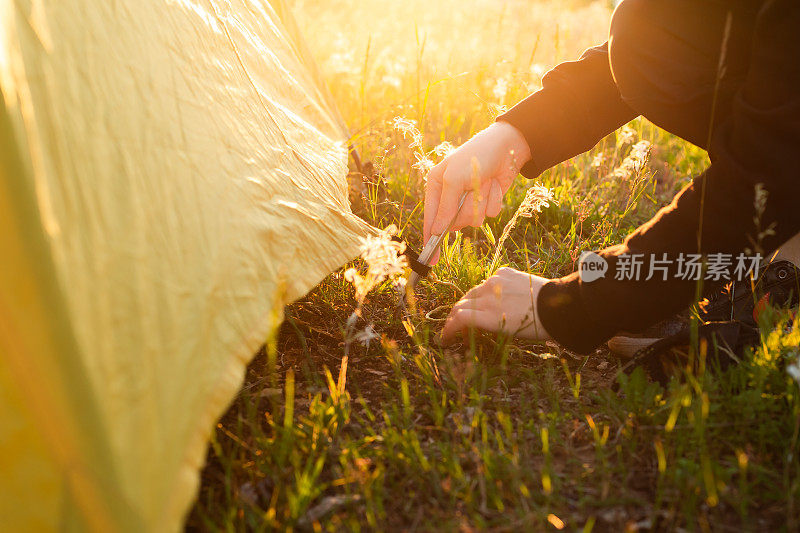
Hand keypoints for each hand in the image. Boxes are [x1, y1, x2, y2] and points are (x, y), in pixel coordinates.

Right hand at [423, 121, 530, 258]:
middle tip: (471, 191)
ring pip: (473, 220)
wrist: (508, 146)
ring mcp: (470, 200)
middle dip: (465, 209)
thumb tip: (436, 231)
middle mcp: (451, 195)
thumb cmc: (475, 156)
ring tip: (484, 182)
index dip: (430, 238)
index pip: (430, 217)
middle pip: (454, 222)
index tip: (431, 258)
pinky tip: (494, 184)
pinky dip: (493, 200)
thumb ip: (445, 206)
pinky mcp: (487, 202)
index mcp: (436, 185)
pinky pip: (489, 215)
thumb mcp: (454, 179)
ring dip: (481, 202)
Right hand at [441, 267, 551, 344]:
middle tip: (457, 330)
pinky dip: (488, 290)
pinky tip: (496, 298)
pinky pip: (489, 280)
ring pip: (473, 292)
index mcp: (489, 316)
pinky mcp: (505, 272)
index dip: (448, 329)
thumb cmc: (536, 327)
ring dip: (470, 304)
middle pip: (461, 304)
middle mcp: (488, 296)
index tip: (445, 339)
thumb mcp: (507, 333)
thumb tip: (470, 328)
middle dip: (455, 318)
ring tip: (477, 315)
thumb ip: (484, 326)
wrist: (560, 306)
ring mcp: (495, 281)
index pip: (458, 319)